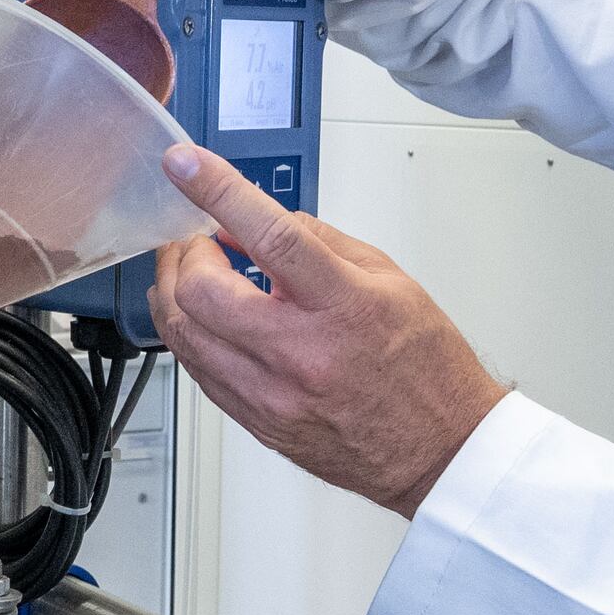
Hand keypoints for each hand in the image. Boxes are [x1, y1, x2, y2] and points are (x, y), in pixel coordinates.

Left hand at [143, 144, 506, 515]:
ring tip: (191, 273)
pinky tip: (204, 319)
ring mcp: (272, 394)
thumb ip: (316, 241)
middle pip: (199, 292)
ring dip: (173, 293)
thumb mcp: (389, 279)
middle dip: (184, 254)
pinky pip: (196, 371)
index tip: (185, 165)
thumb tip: (253, 220)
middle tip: (197, 241)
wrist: (440, 450)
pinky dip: (190, 334)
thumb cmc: (424, 368)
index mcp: (341, 305)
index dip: (217, 192)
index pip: (269, 235)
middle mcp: (300, 353)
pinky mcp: (256, 421)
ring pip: (182, 335)